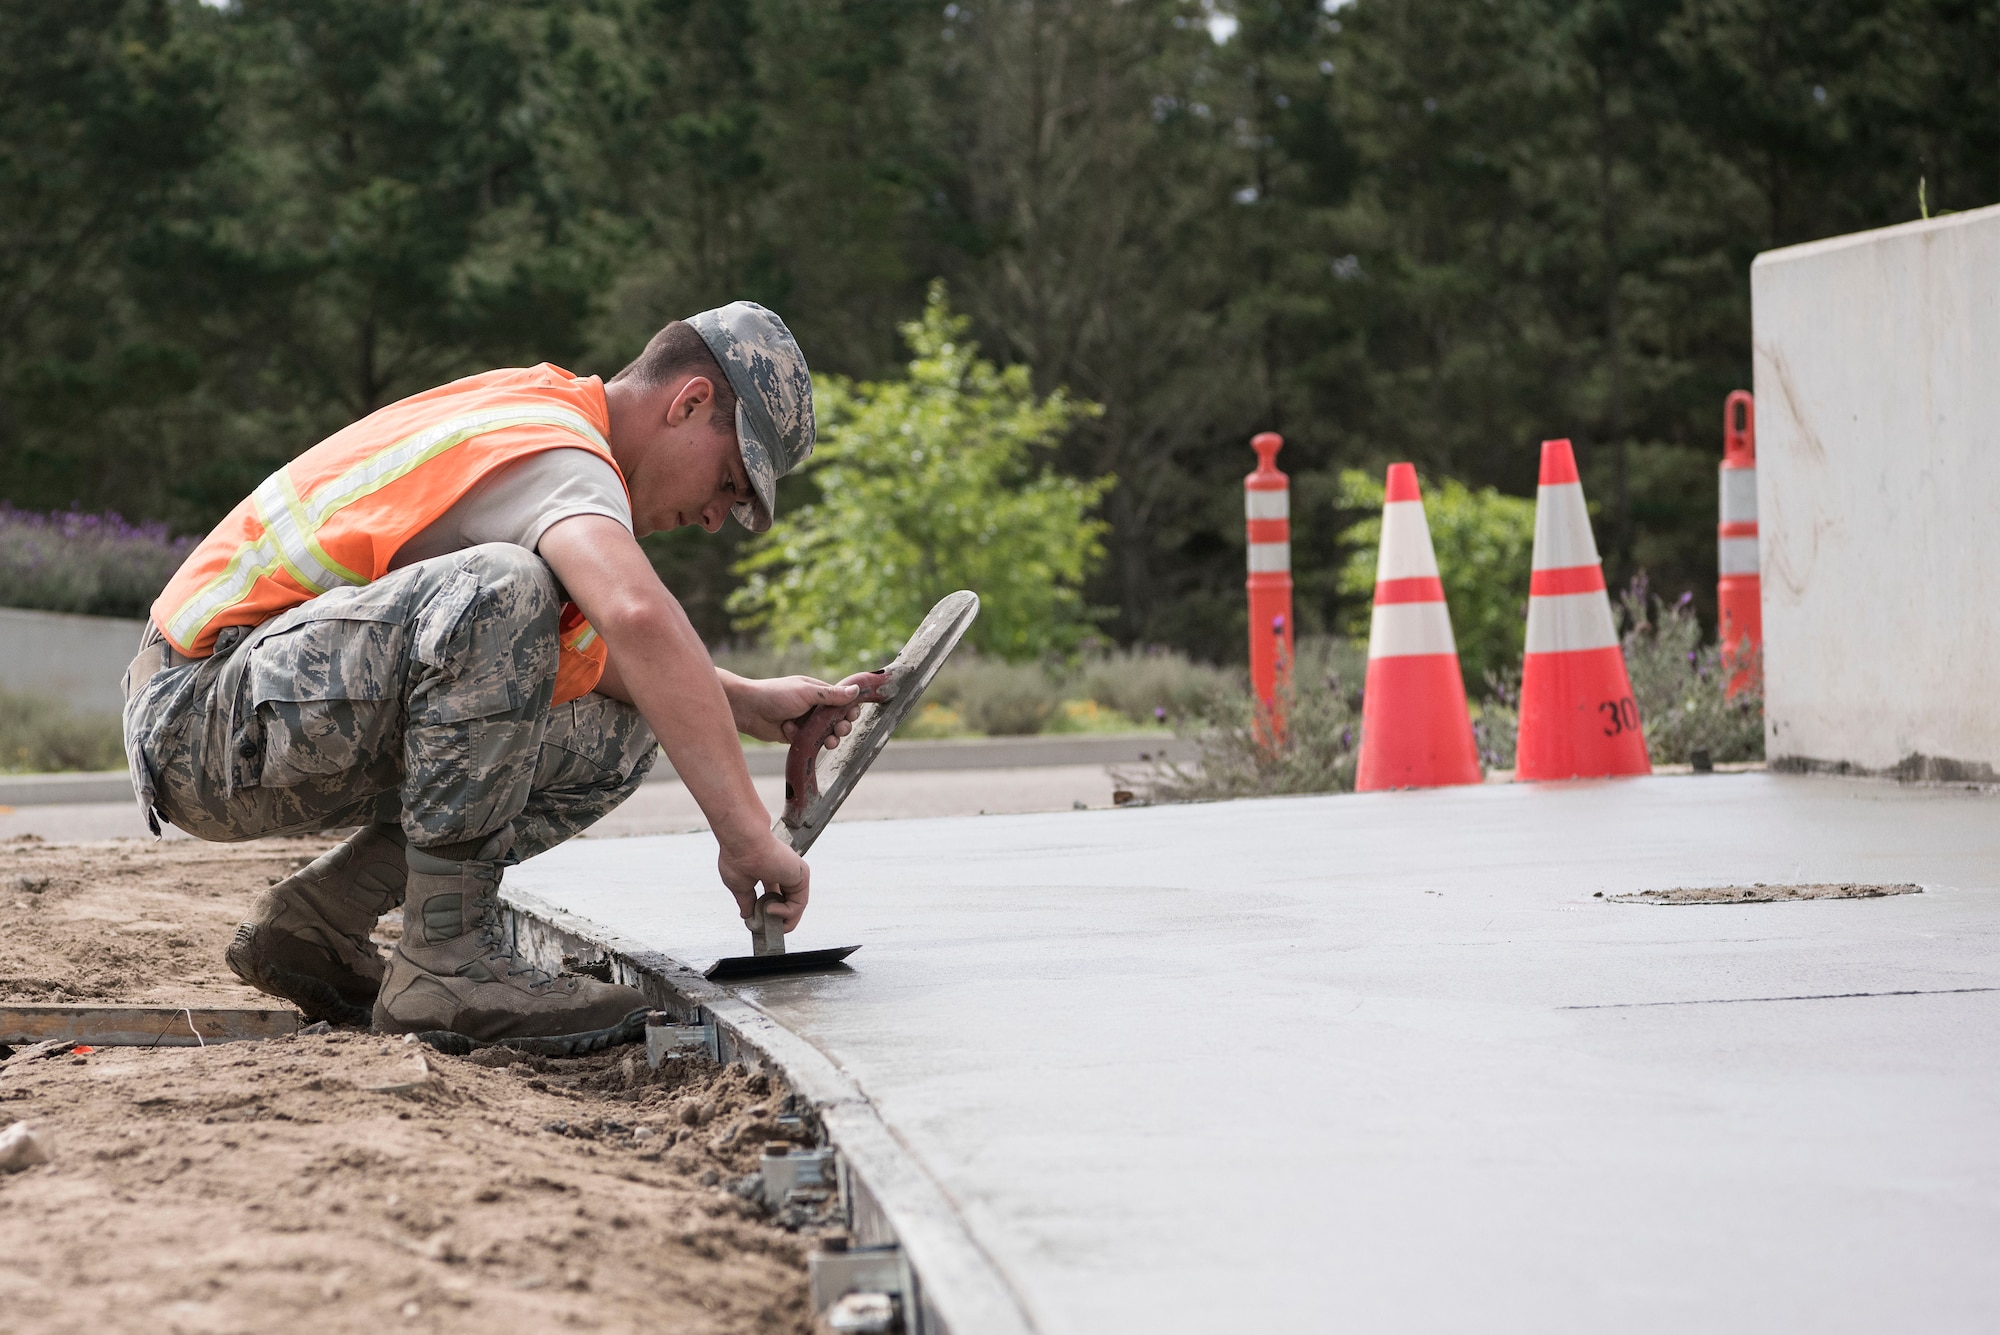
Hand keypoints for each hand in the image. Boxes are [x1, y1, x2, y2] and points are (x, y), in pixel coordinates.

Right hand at [717, 829, 810, 931]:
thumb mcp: (739, 886)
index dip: (766, 912)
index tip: (756, 922)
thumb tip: (747, 916)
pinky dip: (786, 913)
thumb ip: (746, 901)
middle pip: (787, 903)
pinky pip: (799, 904)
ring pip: (795, 907)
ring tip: (765, 921)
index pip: (773, 897)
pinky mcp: (802, 876)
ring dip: (781, 920)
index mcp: (768, 872)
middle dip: (776, 920)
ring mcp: (794, 874)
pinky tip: (770, 910)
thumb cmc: (737, 856)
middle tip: (763, 929)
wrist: (743, 840)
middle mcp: (783, 872)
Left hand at [725, 673, 864, 749]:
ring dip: (830, 739)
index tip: (851, 716)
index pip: (842, 702)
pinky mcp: (796, 736)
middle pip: (837, 721)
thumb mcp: (806, 692)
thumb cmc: (776, 694)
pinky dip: (804, 740)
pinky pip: (809, 743)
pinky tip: (791, 733)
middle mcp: (814, 708)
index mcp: (818, 693)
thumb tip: (856, 690)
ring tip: (829, 742)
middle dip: (842, 727)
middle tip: (840, 730)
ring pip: (826, 735)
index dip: (849, 710)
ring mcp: (805, 723)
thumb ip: (831, 694)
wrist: (748, 709)